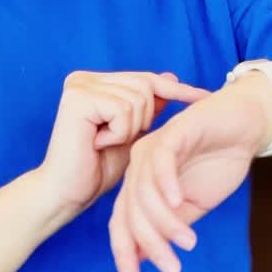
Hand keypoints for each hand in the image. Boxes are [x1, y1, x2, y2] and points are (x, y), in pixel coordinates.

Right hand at [37, 70, 209, 221]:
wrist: (66, 194)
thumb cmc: (96, 169)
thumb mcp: (132, 135)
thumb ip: (148, 108)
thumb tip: (170, 77)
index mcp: (95, 82)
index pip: (146, 79)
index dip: (177, 90)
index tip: (206, 97)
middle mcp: (85, 78)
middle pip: (146, 85)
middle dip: (145, 118)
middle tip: (118, 139)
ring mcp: (79, 85)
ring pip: (138, 98)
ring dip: (130, 129)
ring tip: (104, 142)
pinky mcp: (78, 98)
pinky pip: (123, 110)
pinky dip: (119, 132)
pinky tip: (96, 142)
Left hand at [108, 84, 270, 271]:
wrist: (247, 126)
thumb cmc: (219, 162)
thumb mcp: (194, 206)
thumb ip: (168, 228)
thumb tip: (143, 260)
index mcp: (141, 182)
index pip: (122, 221)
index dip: (124, 252)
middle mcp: (140, 164)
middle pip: (130, 211)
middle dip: (150, 244)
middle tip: (173, 269)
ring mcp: (155, 146)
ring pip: (144, 191)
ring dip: (165, 222)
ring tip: (188, 243)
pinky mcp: (174, 132)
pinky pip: (161, 161)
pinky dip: (166, 184)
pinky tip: (179, 203)